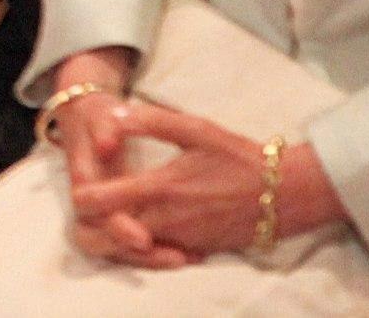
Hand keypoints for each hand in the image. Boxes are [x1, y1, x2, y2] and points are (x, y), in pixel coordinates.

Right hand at [36, 50, 171, 266]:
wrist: (85, 119)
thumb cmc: (97, 117)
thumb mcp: (101, 113)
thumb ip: (106, 127)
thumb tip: (107, 146)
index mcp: (86, 177)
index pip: (96, 213)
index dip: (118, 229)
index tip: (143, 238)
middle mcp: (91, 201)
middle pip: (106, 242)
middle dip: (139, 255)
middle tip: (176, 257)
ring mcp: (104, 211)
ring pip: (121, 251)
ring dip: (151, 258)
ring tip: (188, 257)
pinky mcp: (121, 216)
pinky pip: (136, 247)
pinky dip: (159, 251)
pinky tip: (191, 252)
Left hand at [71, 104, 313, 264]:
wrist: (287, 194)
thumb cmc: (239, 157)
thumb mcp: (196, 128)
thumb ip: (151, 120)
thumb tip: (114, 114)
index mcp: (161, 188)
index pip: (103, 203)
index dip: (84, 199)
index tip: (80, 189)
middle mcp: (169, 221)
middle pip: (111, 237)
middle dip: (95, 226)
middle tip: (94, 207)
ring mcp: (184, 240)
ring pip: (135, 251)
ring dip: (119, 237)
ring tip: (118, 213)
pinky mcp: (198, 251)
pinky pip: (161, 254)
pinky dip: (146, 246)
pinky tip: (147, 226)